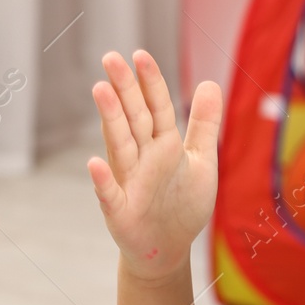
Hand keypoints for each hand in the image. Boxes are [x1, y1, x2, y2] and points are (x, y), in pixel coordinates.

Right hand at [87, 50, 221, 281]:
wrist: (168, 249)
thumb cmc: (181, 202)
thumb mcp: (201, 160)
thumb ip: (204, 123)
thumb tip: (211, 82)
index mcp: (162, 144)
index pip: (155, 107)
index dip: (150, 82)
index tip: (140, 55)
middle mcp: (142, 158)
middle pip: (133, 118)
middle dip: (124, 89)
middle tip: (111, 57)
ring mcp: (129, 182)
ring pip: (119, 146)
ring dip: (110, 119)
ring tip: (100, 90)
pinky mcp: (120, 211)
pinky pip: (110, 194)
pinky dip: (103, 180)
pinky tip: (94, 163)